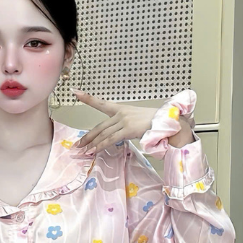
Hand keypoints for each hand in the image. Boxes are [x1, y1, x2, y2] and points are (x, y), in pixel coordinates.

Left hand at [71, 89, 192, 153]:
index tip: (76, 92)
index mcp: (122, 109)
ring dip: (92, 144)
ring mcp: (124, 121)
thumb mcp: (137, 121)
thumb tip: (116, 136)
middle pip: (100, 126)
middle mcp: (121, 114)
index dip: (88, 98)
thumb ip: (125, 126)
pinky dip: (100, 146)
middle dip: (88, 137)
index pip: (101, 103)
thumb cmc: (155, 122)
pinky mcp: (127, 129)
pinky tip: (94, 151)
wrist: (167, 121)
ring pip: (103, 134)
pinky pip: (110, 140)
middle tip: (78, 144)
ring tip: (84, 151)